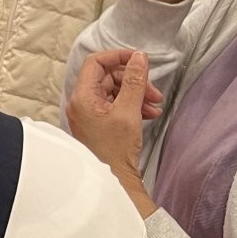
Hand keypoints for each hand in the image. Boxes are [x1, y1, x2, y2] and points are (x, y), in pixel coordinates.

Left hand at [66, 49, 162, 212]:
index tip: (139, 59)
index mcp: (82, 97)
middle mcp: (81, 102)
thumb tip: (138, 57)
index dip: (118, 56)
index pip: (95, 62)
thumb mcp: (128, 111)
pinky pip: (115, 104)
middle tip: (154, 91)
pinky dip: (133, 105)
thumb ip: (134, 81)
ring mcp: (89, 113)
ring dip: (137, 93)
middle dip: (133, 80)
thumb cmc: (116, 150)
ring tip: (155, 105)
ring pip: (114, 90)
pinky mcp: (98, 122)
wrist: (114, 181)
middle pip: (108, 76)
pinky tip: (149, 114)